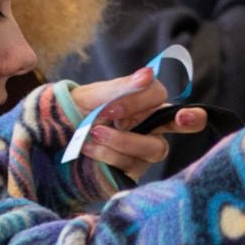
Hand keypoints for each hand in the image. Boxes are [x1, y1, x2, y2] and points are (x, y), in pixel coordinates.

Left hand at [68, 69, 207, 179]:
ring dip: (123, 141)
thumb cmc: (75, 113)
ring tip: (94, 135)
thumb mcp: (92, 97)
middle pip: (183, 123)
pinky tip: (89, 149)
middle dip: (191, 118)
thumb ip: (121, 87)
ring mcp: (143, 151)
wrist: (53, 140)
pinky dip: (108, 156)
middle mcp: (150, 126)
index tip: (110, 108)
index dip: (139, 101)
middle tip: (184, 118)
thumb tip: (149, 73)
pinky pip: (133, 166)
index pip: (158, 95)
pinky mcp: (132, 171)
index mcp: (141, 103)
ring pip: (154, 149)